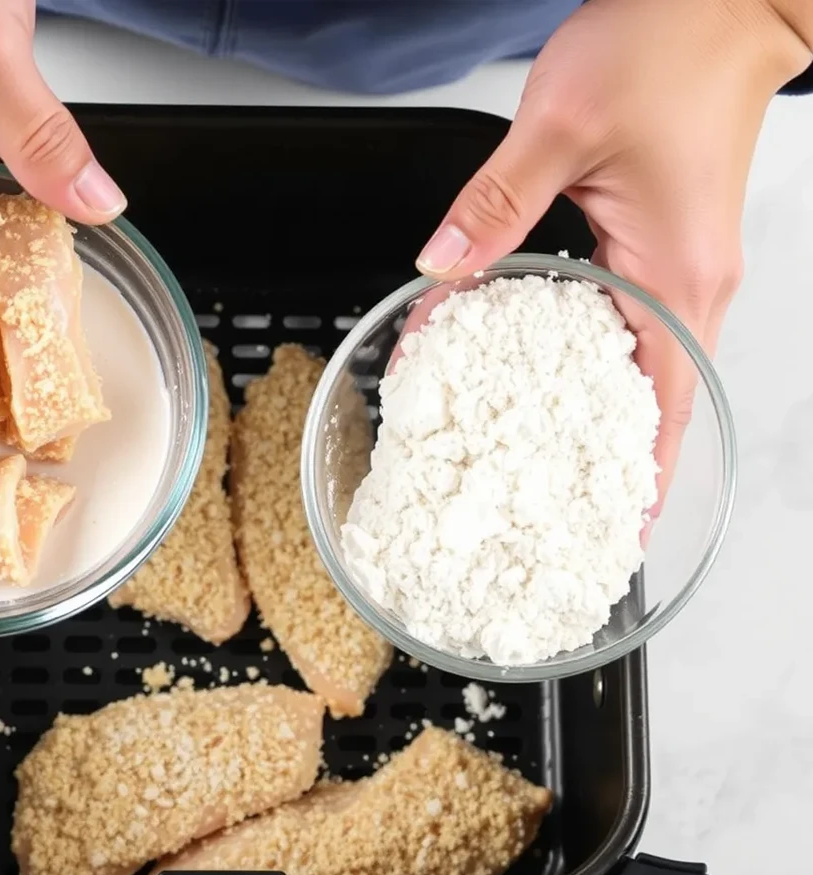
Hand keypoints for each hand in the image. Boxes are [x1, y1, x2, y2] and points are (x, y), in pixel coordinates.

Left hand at [415, 0, 810, 526]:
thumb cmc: (669, 47)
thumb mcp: (561, 127)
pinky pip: (622, 323)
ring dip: (581, 410)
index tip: (612, 535)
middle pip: (646, 401)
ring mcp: (680, 270)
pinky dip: (579, 356)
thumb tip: (439, 265)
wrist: (722, 0)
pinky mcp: (660, 249)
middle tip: (540, 504)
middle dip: (593, 457)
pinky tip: (532, 368)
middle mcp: (689, 286)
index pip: (663, 408)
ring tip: (527, 453)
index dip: (637, 479)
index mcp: (678, 276)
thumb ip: (494, 205)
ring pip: (631, 366)